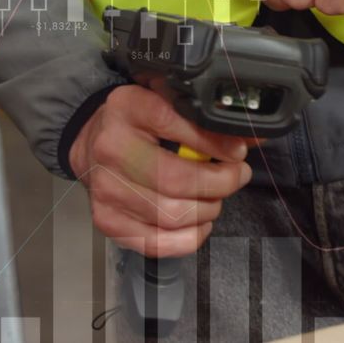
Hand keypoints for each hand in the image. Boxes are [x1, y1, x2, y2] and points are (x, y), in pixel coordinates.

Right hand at [69, 85, 252, 257]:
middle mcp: (111, 149)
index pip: (174, 124)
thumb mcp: (167, 102)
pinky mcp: (107, 220)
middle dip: (219, 182)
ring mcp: (106, 189)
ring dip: (208, 208)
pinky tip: (201, 222)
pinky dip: (190, 237)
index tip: (238, 153)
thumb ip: (205, 116)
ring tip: (216, 196)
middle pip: (176, 179)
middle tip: (236, 176)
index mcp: (127, 108)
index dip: (214, 143)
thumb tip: (252, 137)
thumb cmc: (138, 122)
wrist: (92, 143)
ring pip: (171, 214)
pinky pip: (158, 242)